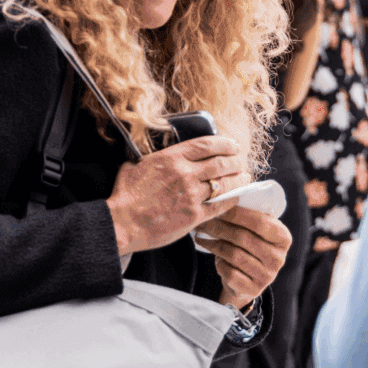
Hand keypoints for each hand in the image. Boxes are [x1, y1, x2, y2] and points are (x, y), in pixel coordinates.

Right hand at [106, 137, 249, 257]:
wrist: (122, 223)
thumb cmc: (124, 196)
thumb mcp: (134, 166)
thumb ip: (152, 158)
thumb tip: (155, 155)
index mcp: (171, 158)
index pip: (207, 145)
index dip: (225, 144)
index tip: (232, 145)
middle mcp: (185, 174)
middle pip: (221, 163)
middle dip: (235, 161)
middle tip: (241, 162)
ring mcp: (191, 195)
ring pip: (225, 184)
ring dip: (239, 180)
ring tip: (245, 178)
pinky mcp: (194, 215)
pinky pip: (220, 206)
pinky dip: (231, 200)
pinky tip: (236, 197)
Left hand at [195, 206, 291, 310]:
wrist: (249, 281)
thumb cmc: (250, 247)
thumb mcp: (257, 232)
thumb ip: (250, 217)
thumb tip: (223, 199)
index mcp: (284, 238)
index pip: (259, 222)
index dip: (236, 213)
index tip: (217, 206)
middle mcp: (279, 258)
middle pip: (243, 238)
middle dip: (219, 227)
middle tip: (202, 222)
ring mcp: (268, 275)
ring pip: (234, 255)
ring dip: (213, 244)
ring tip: (201, 236)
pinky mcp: (253, 289)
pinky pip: (230, 272)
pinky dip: (218, 263)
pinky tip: (213, 256)